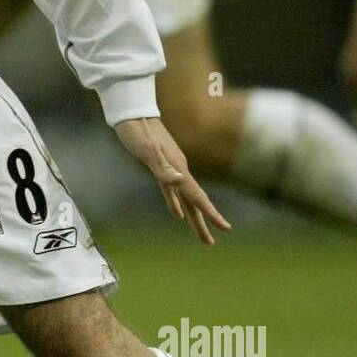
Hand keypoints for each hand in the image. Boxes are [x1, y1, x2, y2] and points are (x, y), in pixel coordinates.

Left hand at [114, 117, 231, 245]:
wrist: (131, 112)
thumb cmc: (137, 130)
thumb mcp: (148, 150)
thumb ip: (163, 168)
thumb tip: (181, 181)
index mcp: (178, 168)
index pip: (197, 197)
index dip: (211, 214)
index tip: (225, 229)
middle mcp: (178, 170)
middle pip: (194, 202)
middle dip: (203, 223)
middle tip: (210, 244)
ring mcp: (171, 168)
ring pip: (185, 199)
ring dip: (192, 217)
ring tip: (200, 235)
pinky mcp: (161, 167)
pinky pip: (172, 192)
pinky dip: (175, 204)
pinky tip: (177, 214)